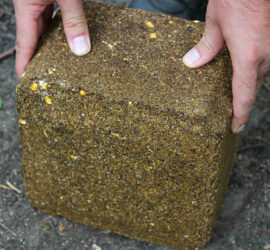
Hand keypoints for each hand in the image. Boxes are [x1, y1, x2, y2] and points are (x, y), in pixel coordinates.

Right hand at [13, 0, 90, 77]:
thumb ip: (74, 20)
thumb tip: (81, 49)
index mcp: (26, 6)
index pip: (24, 43)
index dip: (24, 63)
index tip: (26, 79)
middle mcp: (28, 4)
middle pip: (33, 38)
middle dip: (38, 57)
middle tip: (46, 74)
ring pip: (42, 27)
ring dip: (49, 43)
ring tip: (59, 60)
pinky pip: (50, 16)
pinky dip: (57, 29)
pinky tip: (65, 36)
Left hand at [183, 0, 269, 132]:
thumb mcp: (216, 21)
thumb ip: (206, 46)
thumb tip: (192, 63)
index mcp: (249, 56)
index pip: (245, 96)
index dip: (240, 115)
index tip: (236, 127)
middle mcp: (267, 55)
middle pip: (253, 86)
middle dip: (243, 99)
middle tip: (232, 111)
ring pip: (261, 73)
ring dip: (249, 81)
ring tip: (235, 89)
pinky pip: (266, 60)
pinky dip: (256, 67)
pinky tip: (245, 65)